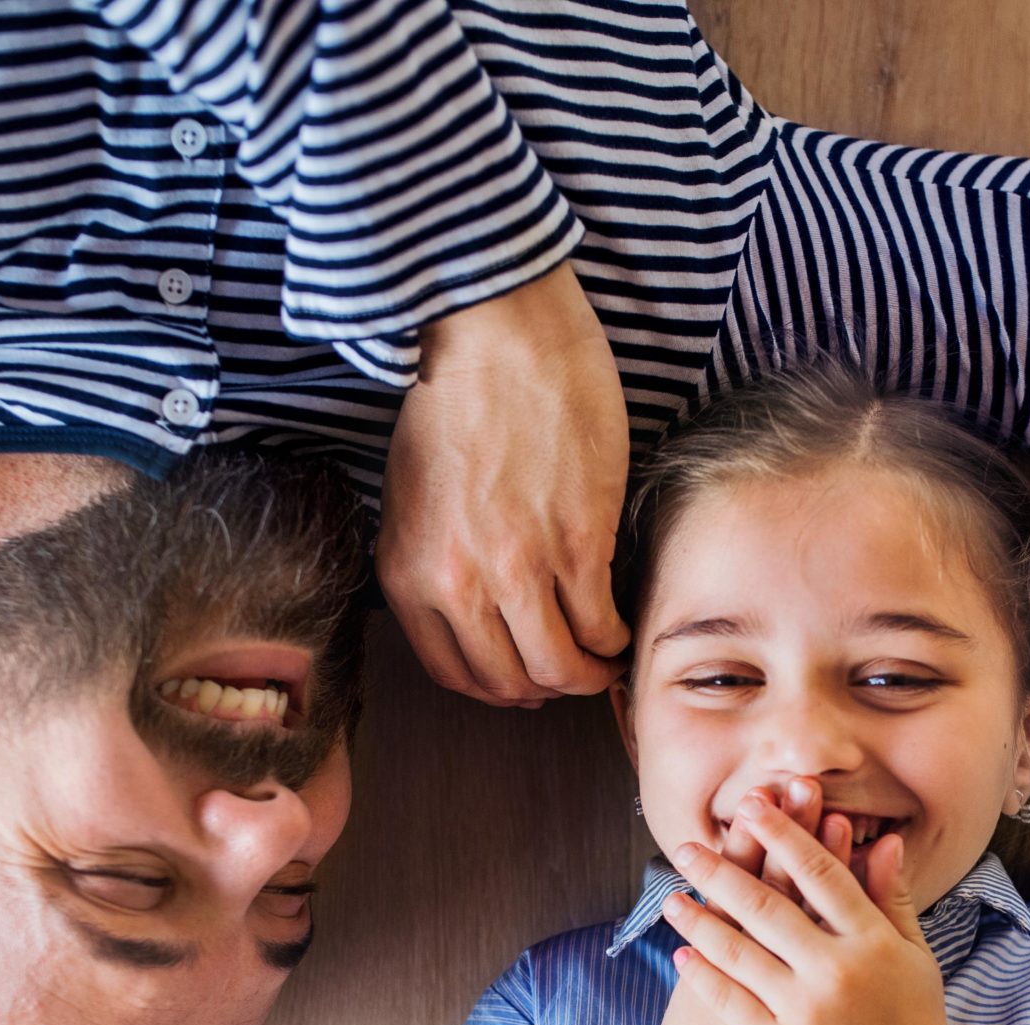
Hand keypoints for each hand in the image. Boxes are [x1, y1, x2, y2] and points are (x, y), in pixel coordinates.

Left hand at [377, 262, 631, 706]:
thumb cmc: (456, 399)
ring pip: (560, 665)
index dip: (496, 687)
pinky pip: (600, 624)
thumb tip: (476, 610)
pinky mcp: (577, 544)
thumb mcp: (413, 497)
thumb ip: (434, 560)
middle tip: (571, 669)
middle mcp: (459, 583)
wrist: (495, 333)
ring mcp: (520, 568)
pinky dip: (615, 636)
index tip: (522, 680)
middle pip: (511, 680)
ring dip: (587, 671)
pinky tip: (621, 623)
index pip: (453, 671)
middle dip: (544, 686)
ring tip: (603, 653)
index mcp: (409, 572)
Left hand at [660, 794, 966, 1024]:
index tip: (751, 805)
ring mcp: (807, 1012)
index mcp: (874, 943)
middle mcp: (838, 972)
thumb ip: (892, 899)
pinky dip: (703, 976)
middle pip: (768, 905)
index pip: (821, 873)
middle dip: (722, 870)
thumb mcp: (914, 961)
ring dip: (699, 919)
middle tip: (686, 845)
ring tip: (671, 896)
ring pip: (739, 951)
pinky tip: (681, 953)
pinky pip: (731, 1002)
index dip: (784, 835)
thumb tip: (883, 840)